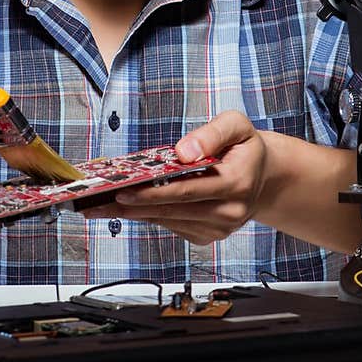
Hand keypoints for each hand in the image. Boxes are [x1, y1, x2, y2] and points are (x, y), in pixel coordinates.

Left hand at [82, 111, 267, 243]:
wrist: (264, 177)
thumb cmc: (244, 148)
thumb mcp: (236, 126)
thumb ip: (211, 134)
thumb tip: (184, 152)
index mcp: (236, 184)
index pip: (187, 191)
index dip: (153, 193)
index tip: (124, 192)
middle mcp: (229, 212)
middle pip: (172, 210)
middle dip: (132, 206)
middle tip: (96, 204)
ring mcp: (218, 228)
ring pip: (168, 221)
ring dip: (134, 213)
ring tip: (100, 207)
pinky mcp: (208, 235)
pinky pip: (172, 226)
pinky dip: (150, 216)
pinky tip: (129, 207)